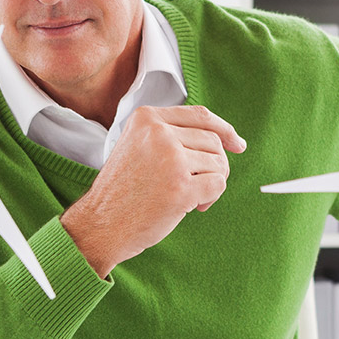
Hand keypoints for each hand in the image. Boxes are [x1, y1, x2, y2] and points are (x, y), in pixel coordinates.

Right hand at [60, 105, 245, 277]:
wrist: (100, 224)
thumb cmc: (123, 191)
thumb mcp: (138, 147)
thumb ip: (171, 136)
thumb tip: (223, 138)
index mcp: (147, 118)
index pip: (200, 115)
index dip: (224, 129)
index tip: (237, 144)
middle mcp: (159, 133)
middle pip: (213, 141)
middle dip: (215, 165)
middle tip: (200, 186)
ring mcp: (170, 159)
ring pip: (218, 164)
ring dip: (211, 184)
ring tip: (190, 197)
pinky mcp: (181, 186)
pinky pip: (218, 184)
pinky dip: (211, 198)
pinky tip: (193, 207)